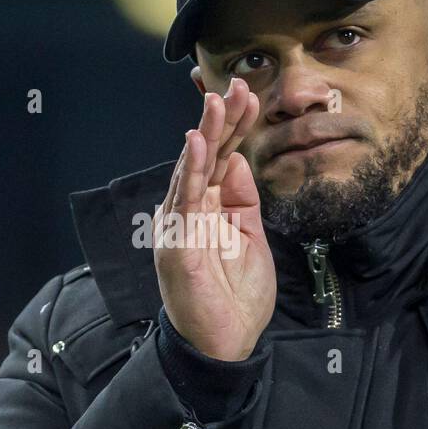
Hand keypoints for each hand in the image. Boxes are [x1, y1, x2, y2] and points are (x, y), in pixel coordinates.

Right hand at [154, 77, 275, 361]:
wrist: (224, 343)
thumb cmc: (234, 297)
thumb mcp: (250, 238)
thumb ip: (244, 200)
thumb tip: (240, 159)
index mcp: (210, 209)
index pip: (222, 158)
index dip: (235, 126)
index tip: (250, 94)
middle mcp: (191, 211)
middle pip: (207, 156)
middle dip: (222, 120)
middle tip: (237, 86)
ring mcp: (180, 225)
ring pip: (193, 169)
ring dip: (205, 133)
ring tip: (216, 101)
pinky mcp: (177, 242)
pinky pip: (184, 199)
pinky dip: (191, 169)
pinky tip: (198, 142)